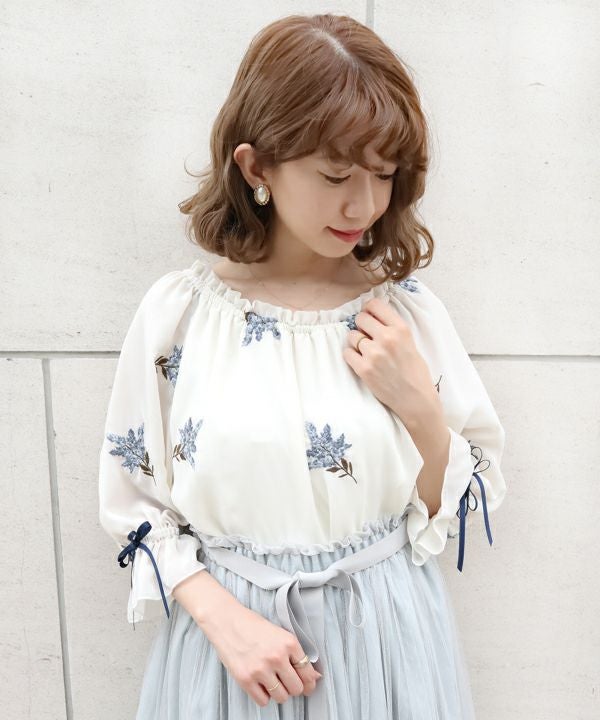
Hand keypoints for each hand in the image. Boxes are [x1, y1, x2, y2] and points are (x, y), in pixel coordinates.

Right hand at [199, 601, 321, 706]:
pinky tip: (260, 683)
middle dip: (293, 687)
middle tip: (286, 681)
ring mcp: (261, 669)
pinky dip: (264, 696)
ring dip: (279, 692)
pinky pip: (264, 701)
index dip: (309, 681)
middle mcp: (277, 657)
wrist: (226, 621)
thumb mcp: (279, 634)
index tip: (307, 684)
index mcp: (289, 643)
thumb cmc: (252, 625)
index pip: (308, 672)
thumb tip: (314, 677)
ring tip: (272, 681)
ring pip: (282, 697)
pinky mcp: (246, 680)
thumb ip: (296, 655)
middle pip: (297, 688)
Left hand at [343, 296, 440, 425]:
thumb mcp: (410, 342)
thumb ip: (392, 329)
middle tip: (367, 336)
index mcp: (401, 329)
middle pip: (360, 318)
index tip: (369, 316)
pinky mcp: (364, 369)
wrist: (416, 399)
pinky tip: (361, 361)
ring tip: (367, 352)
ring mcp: (374, 354)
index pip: (375, 305)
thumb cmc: (415, 372)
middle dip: (361, 325)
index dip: (369, 309)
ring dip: (356, 342)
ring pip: (351, 336)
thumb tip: (371, 316)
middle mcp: (387, 338)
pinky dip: (351, 356)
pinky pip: (347, 353)